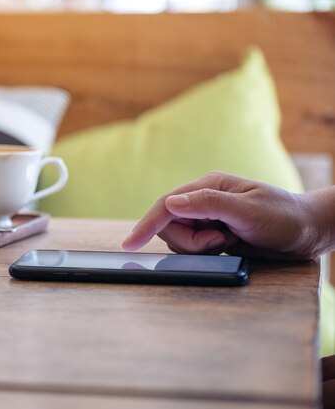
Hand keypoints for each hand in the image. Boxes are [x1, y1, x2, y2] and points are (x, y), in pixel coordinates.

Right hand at [121, 171, 327, 259]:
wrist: (308, 232)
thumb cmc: (285, 217)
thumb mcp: (249, 211)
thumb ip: (209, 204)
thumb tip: (171, 203)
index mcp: (208, 186)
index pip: (167, 205)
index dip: (146, 224)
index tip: (129, 243)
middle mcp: (203, 200)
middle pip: (170, 226)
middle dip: (189, 241)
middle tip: (220, 242)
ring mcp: (206, 218)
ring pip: (178, 239)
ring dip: (198, 248)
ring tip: (228, 242)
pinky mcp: (211, 234)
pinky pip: (191, 248)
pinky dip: (203, 252)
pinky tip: (227, 246)